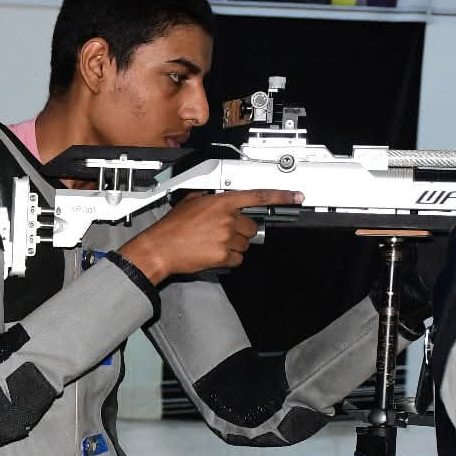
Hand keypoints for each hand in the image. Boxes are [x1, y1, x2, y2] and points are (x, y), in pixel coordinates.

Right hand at [118, 189, 302, 282]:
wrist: (160, 249)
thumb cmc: (171, 228)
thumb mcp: (190, 202)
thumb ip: (209, 198)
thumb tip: (215, 197)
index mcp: (221, 202)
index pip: (258, 196)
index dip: (280, 196)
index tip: (295, 196)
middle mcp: (227, 219)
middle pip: (251, 226)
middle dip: (240, 231)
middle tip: (222, 233)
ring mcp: (227, 238)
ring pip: (245, 244)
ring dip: (233, 245)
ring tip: (213, 244)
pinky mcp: (224, 255)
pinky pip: (237, 259)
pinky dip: (228, 259)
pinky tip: (213, 254)